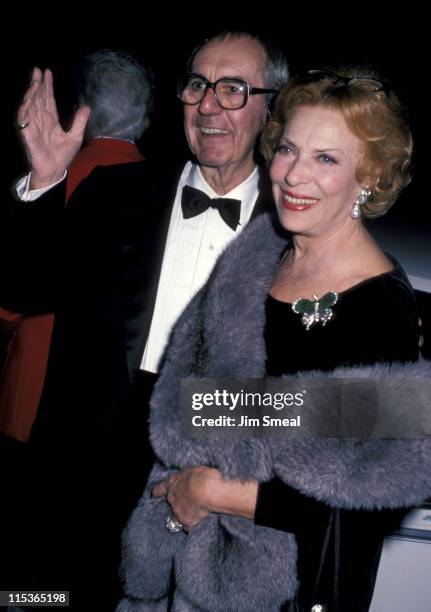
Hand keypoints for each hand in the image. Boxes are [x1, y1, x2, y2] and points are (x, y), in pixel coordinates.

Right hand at [17, 67, 90, 188]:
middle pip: (38, 98)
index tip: (47, 72)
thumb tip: (87, 107)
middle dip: (37, 83)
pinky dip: (25, 108)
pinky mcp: (27, 134)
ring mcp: (33, 126)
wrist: (55, 170)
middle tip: (37, 69)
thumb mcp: (75, 136)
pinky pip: (24, 118)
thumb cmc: (63, 156)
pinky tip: (29, 99)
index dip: (47, 86)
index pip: (47, 99)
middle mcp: (40, 120)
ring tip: (35, 81)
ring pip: (30, 105)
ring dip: (31, 92)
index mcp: (51, 120)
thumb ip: (80, 121)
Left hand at [153, 466, 213, 530]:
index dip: (157, 492)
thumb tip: (189, 481)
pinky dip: (191, 525)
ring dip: (184, 515)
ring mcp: (177, 511)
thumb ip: (186, 478)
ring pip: (177, 517)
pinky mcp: (186, 521)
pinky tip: (198, 522)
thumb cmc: (200, 476)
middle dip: (178, 504)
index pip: (159, 489)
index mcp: (172, 484)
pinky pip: (187, 527)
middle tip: (190, 501)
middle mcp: (172, 498)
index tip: (154, 494)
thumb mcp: (191, 471)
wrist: (206, 489)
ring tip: (196, 512)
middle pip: (171, 504)